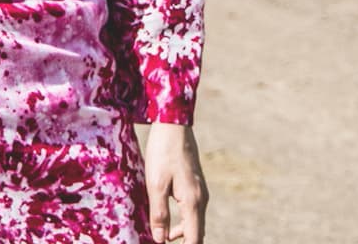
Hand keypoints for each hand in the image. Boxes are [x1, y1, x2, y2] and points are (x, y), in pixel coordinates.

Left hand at [138, 122, 206, 242]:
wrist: (174, 125)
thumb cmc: (163, 152)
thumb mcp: (155, 184)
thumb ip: (159, 214)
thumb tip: (160, 240)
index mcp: (193, 201)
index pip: (194, 238)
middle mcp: (201, 199)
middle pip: (197, 233)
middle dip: (184, 242)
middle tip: (163, 242)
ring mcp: (200, 191)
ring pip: (195, 222)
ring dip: (182, 234)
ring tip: (163, 237)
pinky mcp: (195, 185)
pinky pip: (192, 211)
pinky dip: (183, 222)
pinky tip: (167, 221)